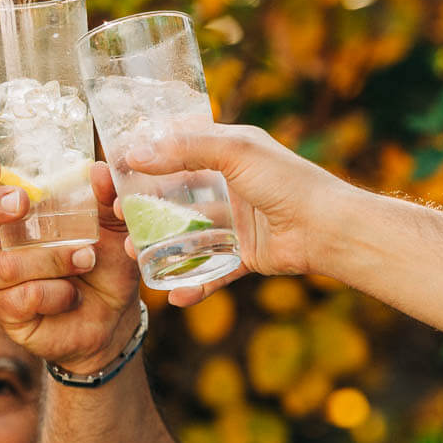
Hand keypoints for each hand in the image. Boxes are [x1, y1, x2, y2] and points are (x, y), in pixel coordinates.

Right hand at [0, 153, 141, 372]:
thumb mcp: (113, 226)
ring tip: (85, 259)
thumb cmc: (104, 263)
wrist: (114, 315)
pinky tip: (72, 297)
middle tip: (21, 204)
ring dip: (52, 260)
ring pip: (6, 263)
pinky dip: (56, 294)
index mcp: (16, 213)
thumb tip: (98, 171)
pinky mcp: (6, 312)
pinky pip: (23, 297)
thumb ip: (107, 197)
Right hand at [124, 123, 349, 305]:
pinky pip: (212, 271)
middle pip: (177, 195)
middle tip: (118, 213)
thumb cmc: (287, 182)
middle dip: (145, 206)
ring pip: (188, 235)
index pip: (180, 147)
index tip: (115, 165)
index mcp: (229, 152)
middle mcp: (230, 185)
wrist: (327, 229)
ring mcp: (236, 222)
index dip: (148, 154)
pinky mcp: (244, 255)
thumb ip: (186, 149)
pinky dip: (193, 285)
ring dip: (159, 246)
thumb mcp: (235, 152)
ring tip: (133, 253)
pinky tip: (172, 295)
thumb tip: (135, 154)